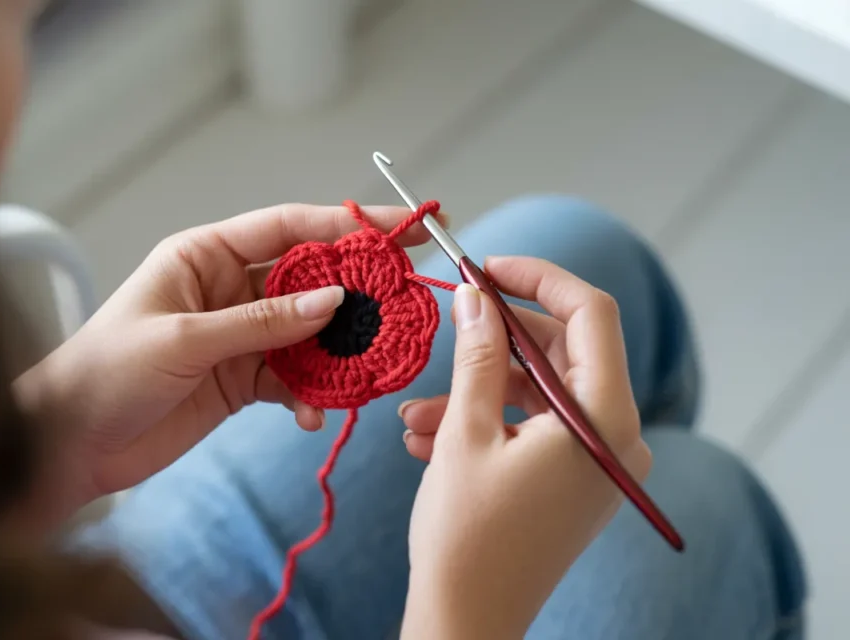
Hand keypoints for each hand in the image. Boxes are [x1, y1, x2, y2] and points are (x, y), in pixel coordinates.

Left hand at [15, 204, 440, 518]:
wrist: (70, 446)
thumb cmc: (106, 373)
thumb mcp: (185, 339)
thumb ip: (263, 321)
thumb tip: (335, 301)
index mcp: (204, 255)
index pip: (286, 227)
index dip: (342, 226)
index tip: (396, 232)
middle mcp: (227, 289)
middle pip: (306, 279)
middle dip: (354, 291)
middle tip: (402, 299)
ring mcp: (238, 336)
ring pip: (307, 333)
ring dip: (338, 351)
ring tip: (368, 366)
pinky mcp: (241, 380)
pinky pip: (292, 379)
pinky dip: (310, 394)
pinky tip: (315, 413)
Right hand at [399, 257, 650, 638]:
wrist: (467, 623)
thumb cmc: (467, 536)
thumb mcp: (466, 430)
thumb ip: (477, 353)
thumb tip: (475, 293)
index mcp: (605, 419)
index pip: (591, 313)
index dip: (538, 277)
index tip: (487, 266)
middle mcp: (617, 438)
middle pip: (563, 352)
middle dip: (498, 340)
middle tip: (449, 328)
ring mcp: (599, 463)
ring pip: (540, 392)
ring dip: (479, 390)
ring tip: (416, 415)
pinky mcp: (577, 481)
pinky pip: (536, 428)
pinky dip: (489, 422)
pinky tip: (430, 437)